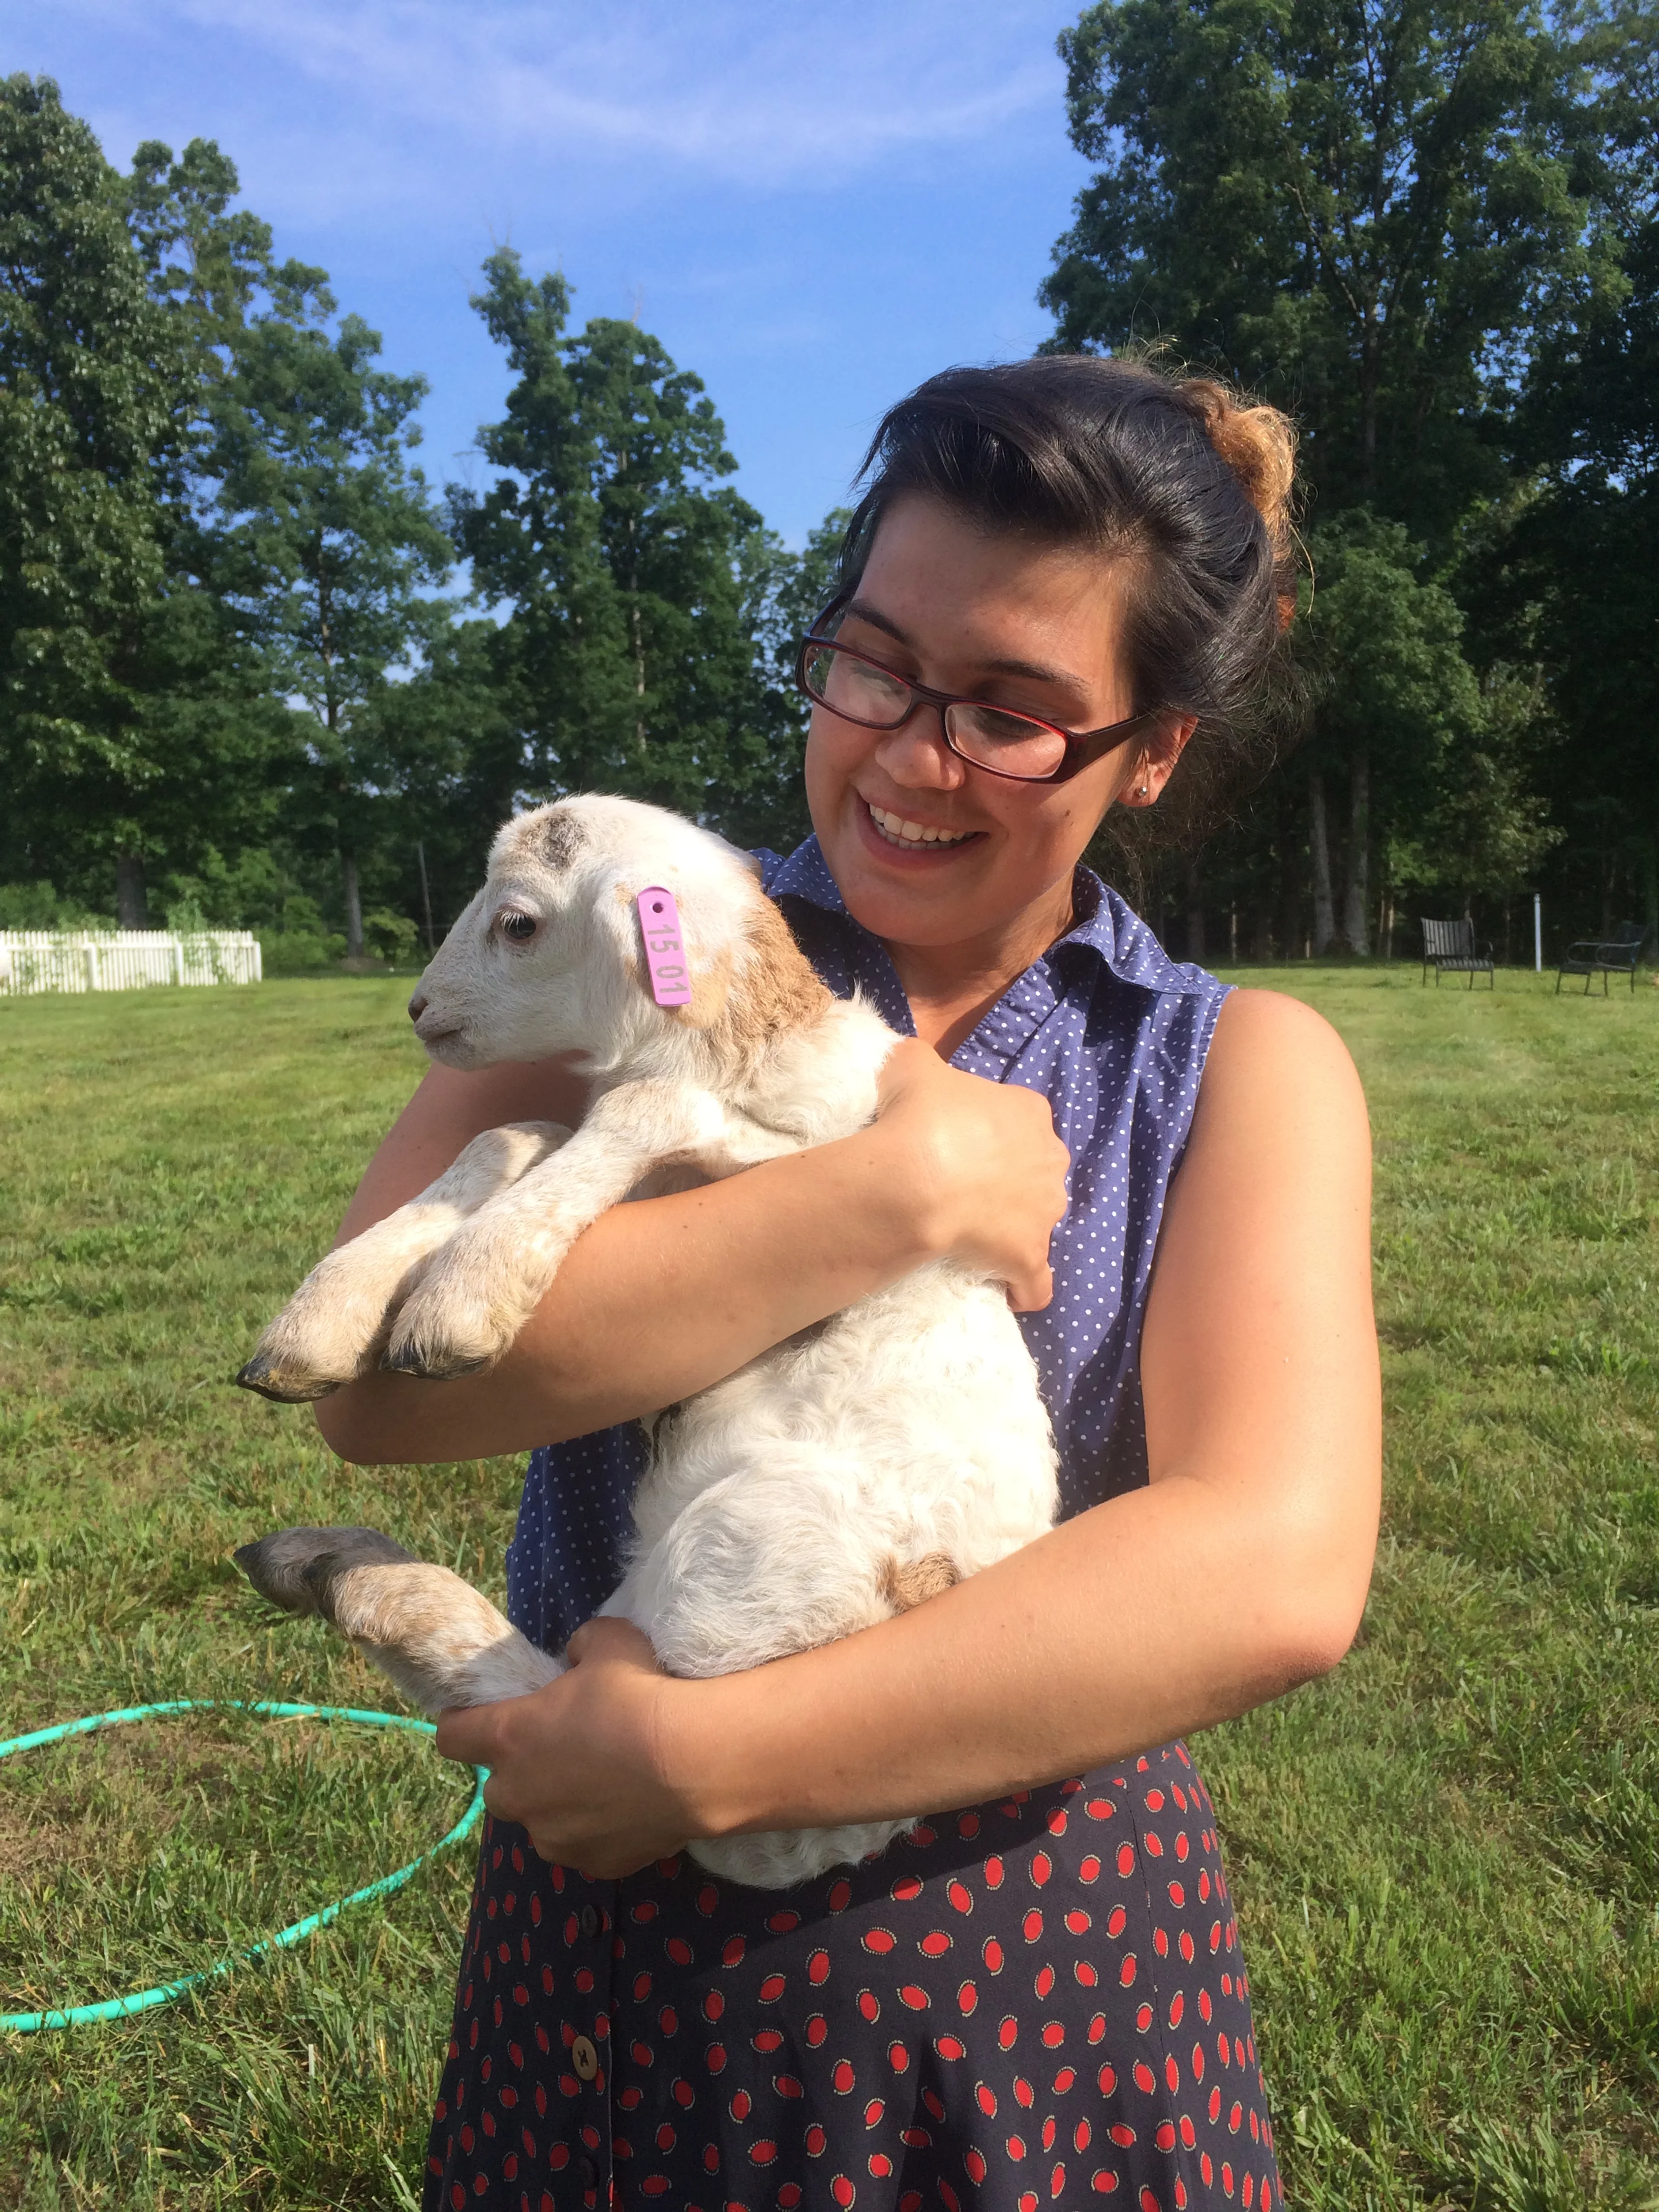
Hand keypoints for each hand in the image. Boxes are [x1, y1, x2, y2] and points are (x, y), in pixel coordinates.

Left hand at [434, 1617, 700, 1875]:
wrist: (694, 1761)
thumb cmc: (639, 1694)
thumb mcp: (608, 1642)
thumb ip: (581, 1646)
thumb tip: (577, 1658)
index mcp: (509, 1738)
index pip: (452, 1736)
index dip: (459, 1723)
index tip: (473, 1717)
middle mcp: (520, 1794)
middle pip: (496, 1787)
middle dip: (517, 1770)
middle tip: (558, 1749)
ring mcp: (555, 1836)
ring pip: (541, 1822)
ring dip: (557, 1805)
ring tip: (602, 1783)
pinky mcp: (594, 1864)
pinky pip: (585, 1845)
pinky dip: (598, 1830)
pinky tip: (631, 1808)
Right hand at [873, 1039, 1068, 1308]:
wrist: (916, 1178)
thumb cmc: (918, 1115)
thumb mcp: (913, 1063)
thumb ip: (921, 1060)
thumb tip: (914, 1063)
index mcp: (1029, 1111)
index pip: (1020, 1120)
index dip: (989, 1133)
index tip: (958, 1144)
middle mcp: (1049, 1159)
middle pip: (1035, 1170)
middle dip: (1009, 1181)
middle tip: (961, 1189)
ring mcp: (1045, 1212)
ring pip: (1039, 1222)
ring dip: (1014, 1229)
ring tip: (974, 1237)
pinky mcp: (1030, 1257)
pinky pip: (1037, 1283)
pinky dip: (1025, 1288)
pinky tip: (1006, 1290)